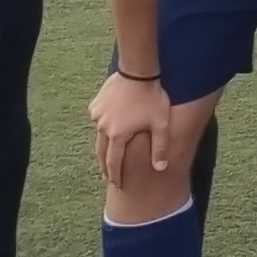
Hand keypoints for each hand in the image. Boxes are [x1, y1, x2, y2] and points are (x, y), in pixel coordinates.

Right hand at [89, 71, 175, 190]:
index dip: (115, 175)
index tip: (116, 184)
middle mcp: (103, 127)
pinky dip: (104, 128)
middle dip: (105, 166)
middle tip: (107, 177)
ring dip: (103, 147)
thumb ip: (160, 147)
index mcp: (117, 135)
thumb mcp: (161, 124)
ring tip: (106, 156)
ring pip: (99, 135)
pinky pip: (99, 120)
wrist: (138, 72)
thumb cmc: (152, 98)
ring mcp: (97, 115)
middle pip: (102, 151)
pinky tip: (108, 129)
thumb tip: (160, 168)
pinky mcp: (96, 104)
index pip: (114, 162)